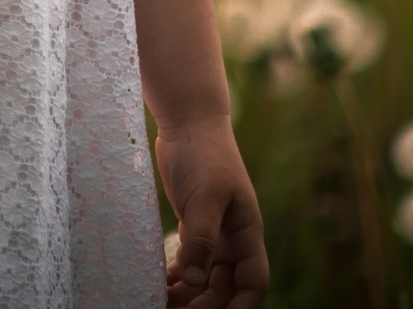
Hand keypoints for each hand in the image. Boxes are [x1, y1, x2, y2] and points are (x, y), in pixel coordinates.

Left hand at [158, 119, 266, 308]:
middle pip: (225, 287)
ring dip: (188, 292)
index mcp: (247, 235)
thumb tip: (195, 282)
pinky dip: (177, 274)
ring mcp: (213, 232)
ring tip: (159, 301)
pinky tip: (158, 283)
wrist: (188, 122)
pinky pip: (189, 260)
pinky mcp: (193, 223)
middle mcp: (233, 239)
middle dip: (205, 304)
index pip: (253, 283)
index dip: (240, 306)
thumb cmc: (203, 155)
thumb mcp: (204, 198)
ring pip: (205, 276)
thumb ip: (201, 239)